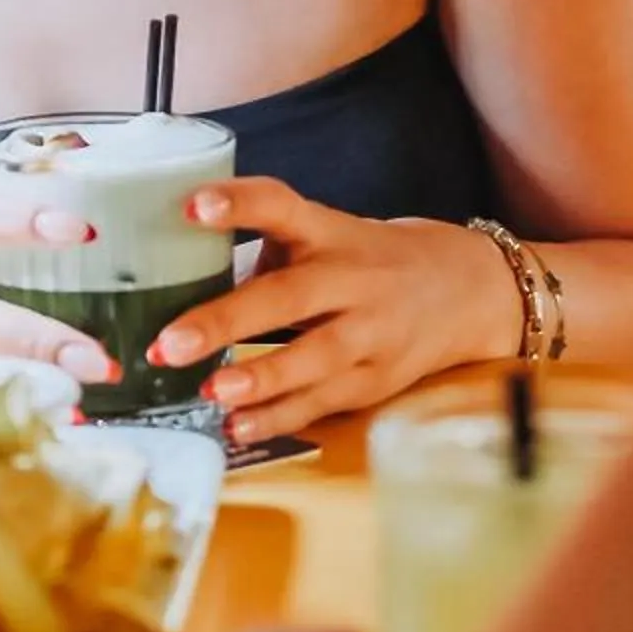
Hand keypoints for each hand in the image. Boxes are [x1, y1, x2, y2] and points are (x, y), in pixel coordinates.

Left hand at [148, 179, 523, 440]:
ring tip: (210, 391)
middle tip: (169, 343)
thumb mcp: (324, 237)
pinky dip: (280, 417)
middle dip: (227, 321)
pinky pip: (324, 401)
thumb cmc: (366, 260)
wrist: (463, 290)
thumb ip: (263, 254)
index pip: (282, 206)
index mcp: (329, 232)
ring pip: (315, 357)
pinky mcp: (376, 378)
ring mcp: (370, 331)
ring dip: (261, 377)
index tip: (192, 207)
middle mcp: (351, 278)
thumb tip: (172, 281)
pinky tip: (238, 427)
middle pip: (290, 296)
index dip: (239, 204)